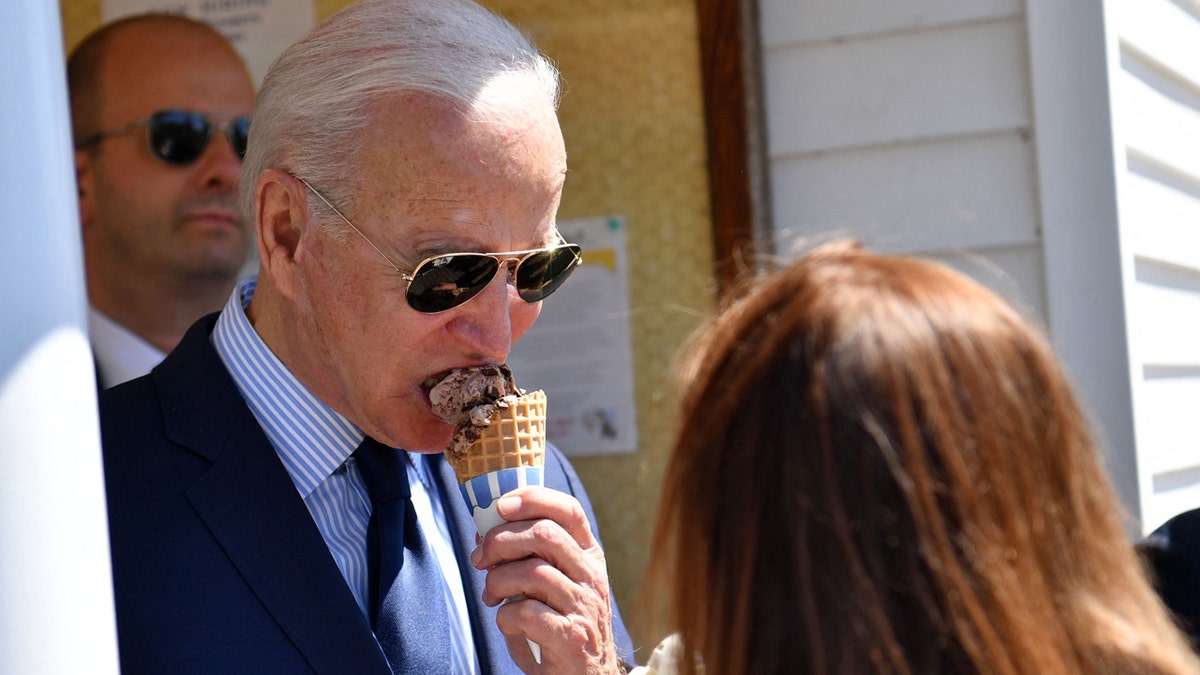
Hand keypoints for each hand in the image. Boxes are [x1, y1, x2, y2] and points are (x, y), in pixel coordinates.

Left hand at [470, 486, 621, 673]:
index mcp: (589, 556)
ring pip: (531, 572)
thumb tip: (487, 530)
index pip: (569, 510)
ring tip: (492, 596)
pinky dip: (506, 617)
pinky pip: (526, 612)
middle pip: (545, 534)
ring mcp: (584, 606)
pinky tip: (507, 623)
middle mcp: (591, 576)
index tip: (500, 505)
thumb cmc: (561, 625)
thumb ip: (531, 557)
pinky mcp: (571, 637)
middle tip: (480, 559)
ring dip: (498, 582)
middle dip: (500, 540)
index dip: (533, 499)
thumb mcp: (555, 584)